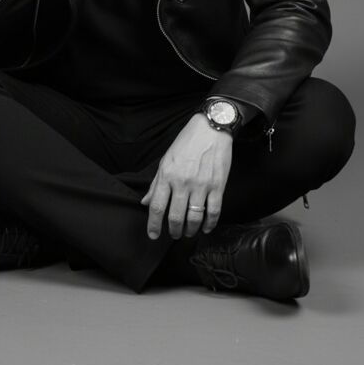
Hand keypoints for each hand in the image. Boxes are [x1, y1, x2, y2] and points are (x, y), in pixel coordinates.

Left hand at [140, 113, 232, 239]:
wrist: (210, 129)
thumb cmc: (187, 143)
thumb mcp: (166, 159)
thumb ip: (156, 183)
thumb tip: (145, 202)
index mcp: (167, 175)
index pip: (156, 206)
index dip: (153, 225)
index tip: (153, 235)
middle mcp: (183, 182)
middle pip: (175, 216)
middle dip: (174, 231)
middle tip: (174, 234)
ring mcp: (201, 185)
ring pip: (194, 218)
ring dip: (191, 230)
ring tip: (189, 232)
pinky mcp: (217, 186)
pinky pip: (213, 212)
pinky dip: (209, 224)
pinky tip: (206, 228)